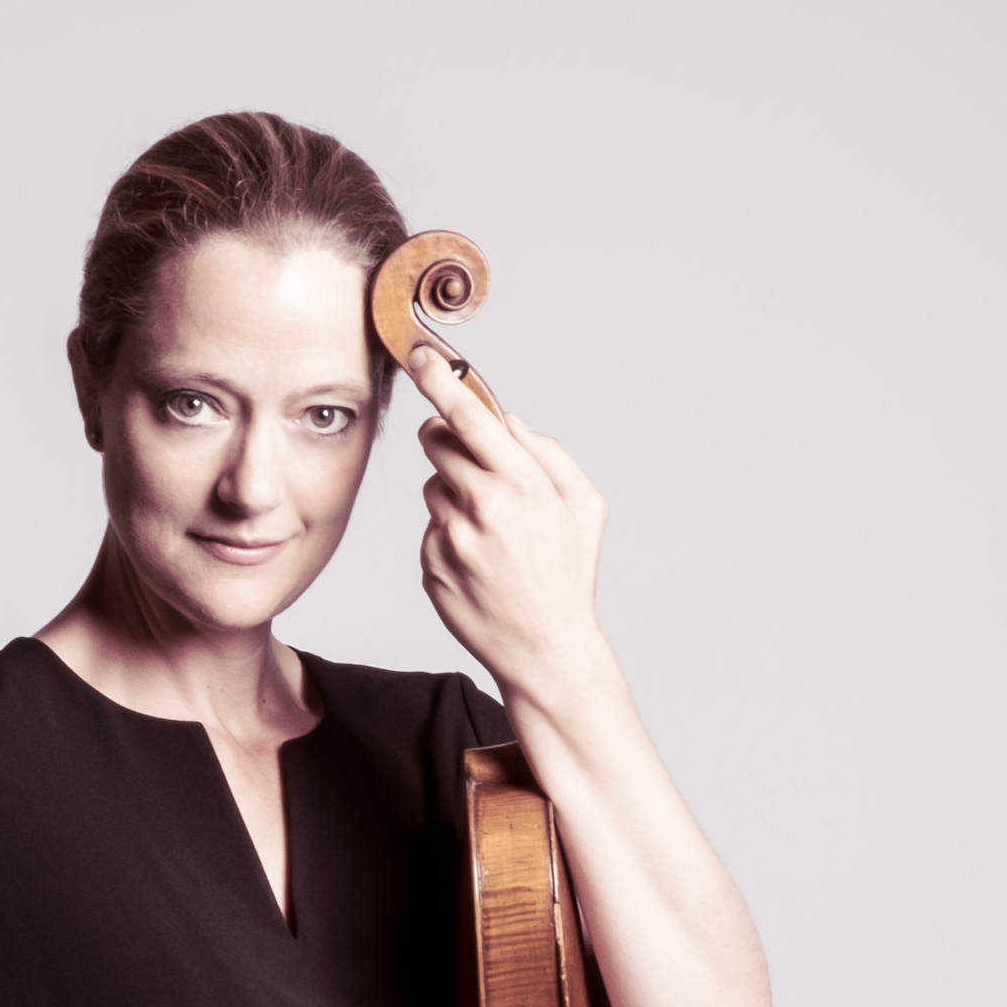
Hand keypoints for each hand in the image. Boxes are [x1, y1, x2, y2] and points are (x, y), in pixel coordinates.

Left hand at [408, 346, 614, 707]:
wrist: (543, 648)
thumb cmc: (569, 575)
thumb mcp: (584, 506)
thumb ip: (548, 454)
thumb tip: (507, 419)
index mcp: (520, 485)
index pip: (468, 416)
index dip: (440, 381)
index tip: (421, 357)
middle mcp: (480, 508)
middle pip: (438, 443)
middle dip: (448, 440)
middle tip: (470, 458)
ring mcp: (449, 539)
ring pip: (433, 487)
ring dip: (453, 494)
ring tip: (490, 529)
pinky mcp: (429, 565)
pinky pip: (430, 529)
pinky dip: (449, 534)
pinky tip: (478, 561)